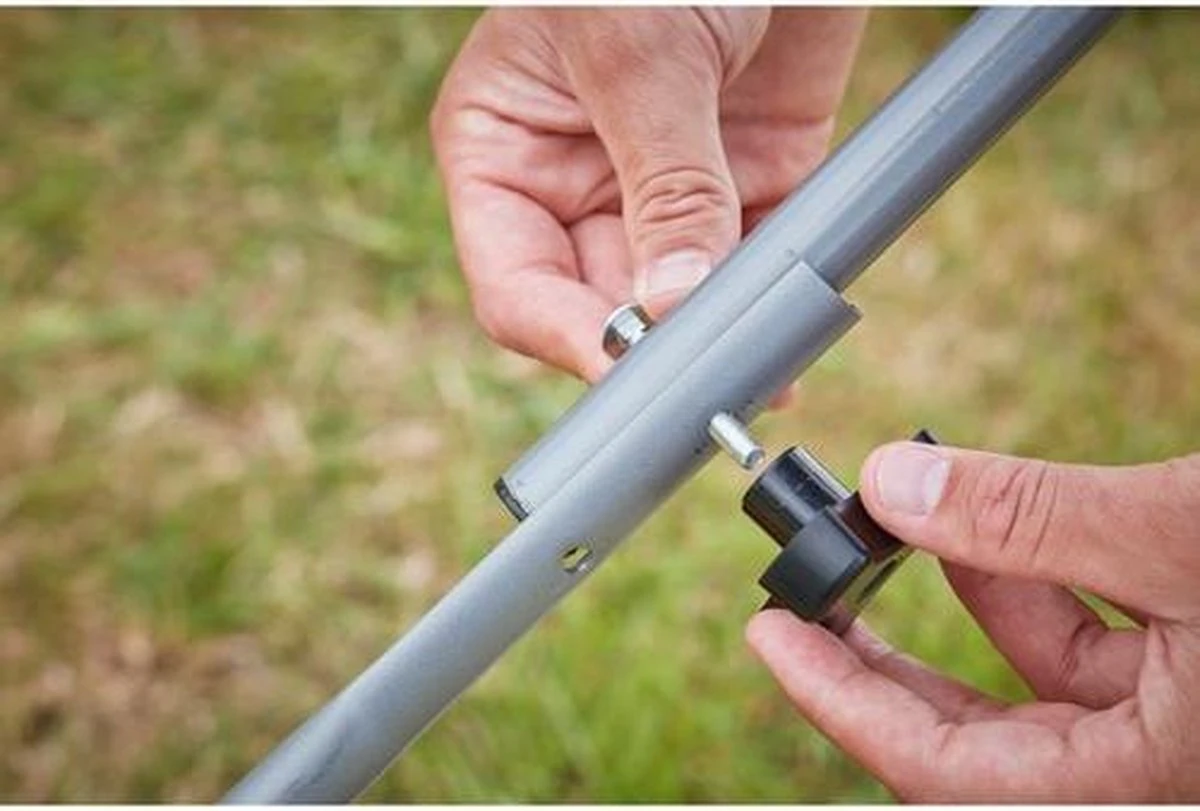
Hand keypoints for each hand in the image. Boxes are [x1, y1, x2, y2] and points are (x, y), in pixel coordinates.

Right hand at [432, 8, 864, 381]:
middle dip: (652, 344)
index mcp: (504, 148)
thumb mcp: (639, 49)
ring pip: (682, 295)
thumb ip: (660, 178)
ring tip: (758, 368)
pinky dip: (774, 291)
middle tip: (705, 380)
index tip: (628, 370)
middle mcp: (576, 179)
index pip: (516, 285)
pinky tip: (792, 322)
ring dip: (719, 334)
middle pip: (602, 302)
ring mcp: (663, 182)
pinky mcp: (748, 171)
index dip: (566, 337)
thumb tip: (671, 302)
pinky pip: (754, 254)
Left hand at [747, 442, 1199, 800]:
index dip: (835, 698)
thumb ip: (1031, 519)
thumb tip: (890, 484)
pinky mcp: (1193, 683)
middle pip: (968, 739)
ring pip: (1034, 685)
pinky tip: (994, 533)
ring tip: (897, 530)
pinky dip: (1034, 589)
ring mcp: (1170, 728)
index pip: (934, 765)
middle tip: (804, 602)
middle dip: (877, 664)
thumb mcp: (1175, 541)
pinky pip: (1089, 651)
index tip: (770, 634)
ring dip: (965, 602)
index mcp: (1136, 778)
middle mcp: (1145, 771)